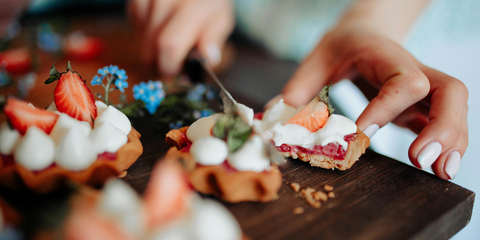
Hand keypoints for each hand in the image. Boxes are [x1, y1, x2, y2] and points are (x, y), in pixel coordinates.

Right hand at [128, 0, 233, 74]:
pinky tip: (160, 26)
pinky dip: (146, 32)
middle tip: (175, 60)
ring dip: (154, 48)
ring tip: (171, 38)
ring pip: (141, 41)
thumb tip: (208, 59)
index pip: (170, 45)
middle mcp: (164, 1)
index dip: (171, 66)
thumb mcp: (221, 19)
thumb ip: (213, 39)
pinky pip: (136, 27)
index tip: (178, 71)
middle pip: (151, 48)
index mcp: (190, 8)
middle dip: (161, 62)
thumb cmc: (209, 2)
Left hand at [281, 24, 468, 179]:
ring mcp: (421, 91)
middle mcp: (414, 71)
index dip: (387, 109)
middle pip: (449, 92)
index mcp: (387, 57)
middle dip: (442, 127)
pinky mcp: (419, 107)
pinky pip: (442, 124)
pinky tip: (439, 168)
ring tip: (441, 172)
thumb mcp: (320, 56)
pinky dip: (446, 145)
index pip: (403, 81)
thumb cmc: (345, 45)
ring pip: (454, 110)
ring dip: (451, 142)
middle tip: (421, 159)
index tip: (362, 134)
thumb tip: (278, 114)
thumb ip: (301, 84)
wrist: (367, 33)